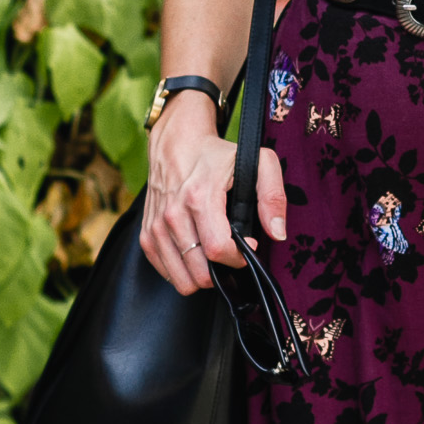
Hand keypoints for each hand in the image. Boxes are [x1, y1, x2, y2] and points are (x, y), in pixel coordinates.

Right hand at [139, 91, 287, 296]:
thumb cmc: (218, 154)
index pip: (218, 249)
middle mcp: (172, 215)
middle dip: (223, 270)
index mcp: (199, 197)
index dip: (239, 258)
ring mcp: (156, 227)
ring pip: (183, 280)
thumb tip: (277, 233)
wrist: (176, 144)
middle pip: (200, 272)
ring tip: (215, 254)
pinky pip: (167, 273)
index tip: (248, 246)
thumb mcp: (257, 162)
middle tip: (232, 252)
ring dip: (204, 275)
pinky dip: (184, 271)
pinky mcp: (146, 235)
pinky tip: (197, 253)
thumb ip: (272, 196)